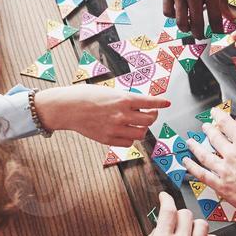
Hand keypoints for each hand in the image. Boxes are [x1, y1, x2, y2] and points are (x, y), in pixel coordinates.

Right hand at [36, 86, 170, 145]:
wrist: (69, 108)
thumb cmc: (87, 96)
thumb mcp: (110, 92)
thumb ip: (126, 100)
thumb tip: (140, 105)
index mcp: (124, 99)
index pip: (150, 102)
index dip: (161, 103)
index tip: (167, 103)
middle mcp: (122, 114)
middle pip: (149, 121)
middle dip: (152, 117)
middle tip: (150, 114)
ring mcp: (116, 128)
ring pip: (141, 134)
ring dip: (142, 129)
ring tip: (137, 124)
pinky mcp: (108, 139)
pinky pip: (128, 143)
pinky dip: (130, 139)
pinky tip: (125, 132)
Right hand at [161, 0, 229, 34]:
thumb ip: (223, 0)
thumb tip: (230, 18)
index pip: (215, 19)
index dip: (216, 30)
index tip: (217, 33)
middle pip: (196, 23)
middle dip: (200, 34)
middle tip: (202, 35)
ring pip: (180, 21)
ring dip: (185, 28)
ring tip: (189, 27)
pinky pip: (167, 11)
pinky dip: (173, 16)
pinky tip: (178, 13)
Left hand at [182, 114, 235, 218]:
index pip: (227, 124)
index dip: (218, 116)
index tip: (214, 113)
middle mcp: (232, 154)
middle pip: (214, 137)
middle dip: (208, 130)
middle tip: (204, 127)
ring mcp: (225, 170)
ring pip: (204, 155)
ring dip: (195, 146)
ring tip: (190, 142)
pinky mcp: (221, 186)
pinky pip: (202, 175)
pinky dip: (192, 168)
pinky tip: (187, 163)